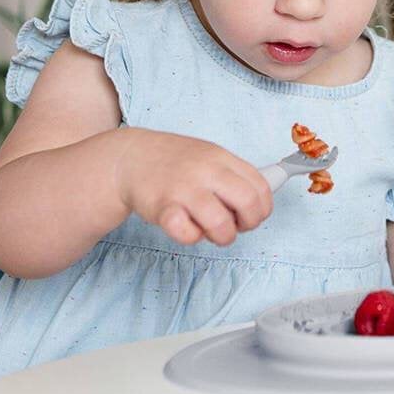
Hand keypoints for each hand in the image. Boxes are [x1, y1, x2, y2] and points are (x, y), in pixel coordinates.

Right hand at [114, 128, 272, 245]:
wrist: (131, 157)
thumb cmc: (175, 162)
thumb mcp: (210, 157)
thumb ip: (234, 176)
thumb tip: (260, 201)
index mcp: (222, 158)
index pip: (261, 186)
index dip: (262, 209)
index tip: (252, 216)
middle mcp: (207, 171)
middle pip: (248, 203)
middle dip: (248, 224)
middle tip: (234, 226)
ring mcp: (185, 189)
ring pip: (221, 224)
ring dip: (221, 236)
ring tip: (209, 230)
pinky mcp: (163, 208)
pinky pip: (187, 234)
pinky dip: (191, 237)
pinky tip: (185, 226)